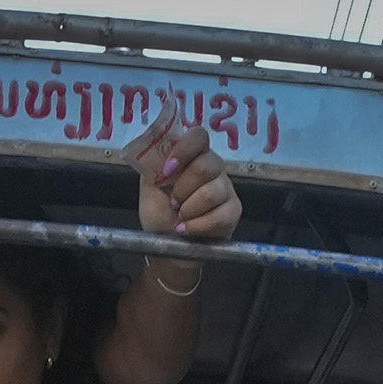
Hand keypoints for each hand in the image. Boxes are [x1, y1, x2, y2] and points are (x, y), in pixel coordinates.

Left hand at [135, 122, 241, 249]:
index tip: (168, 170)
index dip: (184, 150)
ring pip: (212, 192)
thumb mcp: (149, 188)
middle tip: (173, 202)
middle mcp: (213, 167)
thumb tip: (159, 153)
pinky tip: (187, 229)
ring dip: (189, 208)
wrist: (167, 246)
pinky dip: (198, 225)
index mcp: (192, 156)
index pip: (198, 136)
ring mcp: (226, 188)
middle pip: (206, 165)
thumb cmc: (159, 214)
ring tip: (180, 217)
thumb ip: (154, 166)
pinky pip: (220, 215)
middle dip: (183, 188)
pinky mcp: (233, 211)